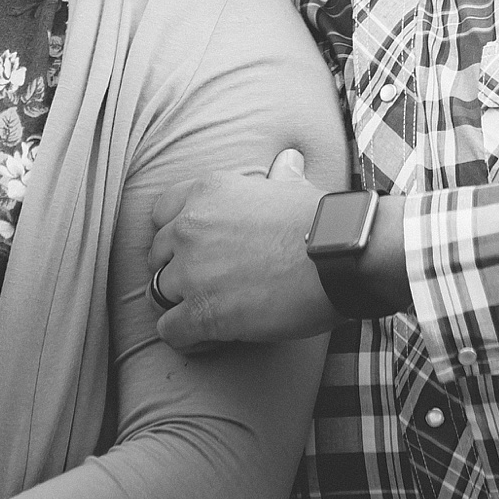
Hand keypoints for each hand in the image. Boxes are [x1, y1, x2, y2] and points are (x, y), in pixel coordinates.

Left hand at [149, 149, 336, 352]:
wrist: (341, 257)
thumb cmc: (323, 222)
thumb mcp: (294, 186)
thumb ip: (279, 175)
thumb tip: (288, 160)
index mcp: (207, 191)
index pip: (161, 213)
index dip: (175, 235)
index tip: (194, 250)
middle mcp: (190, 227)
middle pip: (157, 256)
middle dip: (176, 271)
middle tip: (206, 285)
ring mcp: (192, 271)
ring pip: (158, 294)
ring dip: (180, 305)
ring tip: (207, 314)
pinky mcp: (202, 312)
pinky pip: (170, 330)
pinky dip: (186, 337)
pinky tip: (208, 338)